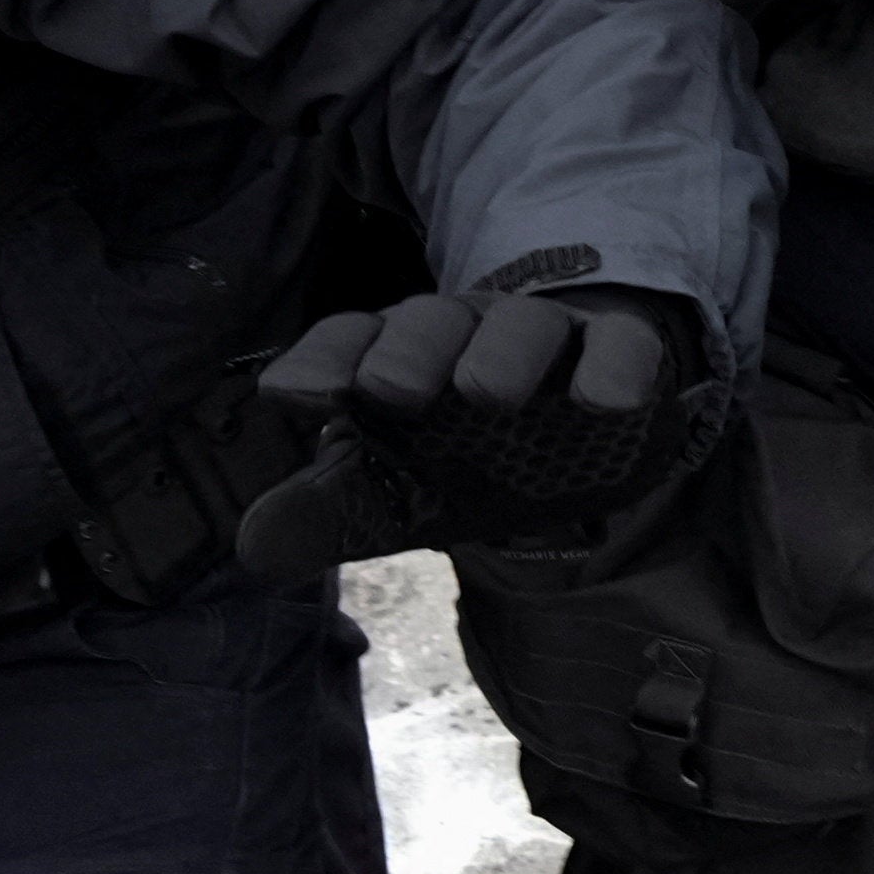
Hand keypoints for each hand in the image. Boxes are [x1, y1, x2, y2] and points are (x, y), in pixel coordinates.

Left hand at [237, 283, 721, 578]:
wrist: (576, 438)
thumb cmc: (467, 458)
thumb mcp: (394, 494)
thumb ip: (327, 514)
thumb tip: (254, 550)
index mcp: (396, 354)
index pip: (349, 342)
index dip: (320, 362)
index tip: (290, 396)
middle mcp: (464, 333)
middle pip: (430, 323)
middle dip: (408, 352)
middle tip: (390, 391)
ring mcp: (544, 338)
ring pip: (523, 325)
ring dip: (502, 353)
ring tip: (487, 393)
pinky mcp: (618, 351)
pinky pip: (619, 346)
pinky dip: (613, 367)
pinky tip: (604, 404)